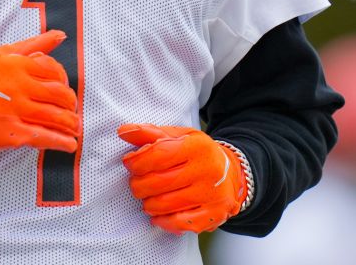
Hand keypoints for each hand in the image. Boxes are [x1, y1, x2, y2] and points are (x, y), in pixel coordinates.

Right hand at [0, 31, 78, 151]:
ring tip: (74, 128)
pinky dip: (61, 142)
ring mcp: (17, 111)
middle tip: (70, 110)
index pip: (56, 72)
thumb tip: (59, 35)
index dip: (63, 82)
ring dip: (71, 124)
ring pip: (56, 117)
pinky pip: (44, 138)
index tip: (62, 89)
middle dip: (70, 105)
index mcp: (19, 65)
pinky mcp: (11, 134)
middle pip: (60, 96)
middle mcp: (21, 87)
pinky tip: (69, 145)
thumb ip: (32, 45)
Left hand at [117, 123, 249, 234]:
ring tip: (147, 197)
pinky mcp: (214, 215)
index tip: (129, 164)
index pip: (159, 154)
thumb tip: (124, 131)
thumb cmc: (197, 153)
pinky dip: (162, 221)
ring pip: (165, 204)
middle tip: (136, 183)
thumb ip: (150, 134)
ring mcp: (212, 194)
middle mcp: (208, 170)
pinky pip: (179, 223)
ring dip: (148, 203)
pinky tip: (158, 214)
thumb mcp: (179, 137)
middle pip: (159, 182)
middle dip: (138, 185)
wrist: (232, 173)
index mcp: (197, 146)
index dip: (137, 161)